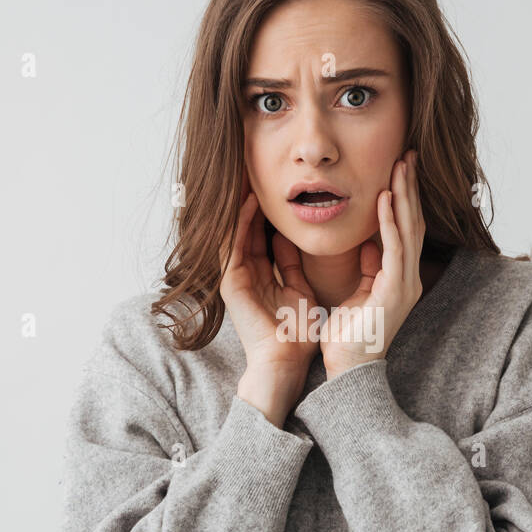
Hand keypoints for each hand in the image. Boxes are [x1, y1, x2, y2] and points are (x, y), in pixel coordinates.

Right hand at [219, 187, 322, 424]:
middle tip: (258, 168)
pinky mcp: (231, 282)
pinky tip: (248, 201)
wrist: (285, 363)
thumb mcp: (300, 289)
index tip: (282, 183)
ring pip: (235, 230)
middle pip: (245, 226)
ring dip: (241, 203)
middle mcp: (244, 271)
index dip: (269, 208)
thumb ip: (294, 265)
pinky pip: (232, 245)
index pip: (261, 232)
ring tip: (249, 174)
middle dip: (250, 199)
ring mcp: (235, 276)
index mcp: (260, 273)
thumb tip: (296, 241)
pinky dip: (240, 222)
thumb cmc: (296, 334)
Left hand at [320, 149, 425, 378]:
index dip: (404, 198)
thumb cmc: (348, 336)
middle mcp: (408, 278)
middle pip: (413, 223)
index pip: (406, 229)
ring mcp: (405, 284)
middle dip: (411, 187)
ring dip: (405, 195)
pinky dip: (391, 221)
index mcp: (399, 278)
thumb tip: (368, 243)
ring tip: (402, 165)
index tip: (400, 169)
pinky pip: (394, 248)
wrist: (347, 369)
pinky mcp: (394, 290)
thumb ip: (367, 267)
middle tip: (408, 154)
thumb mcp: (358, 292)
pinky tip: (387, 198)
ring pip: (409, 230)